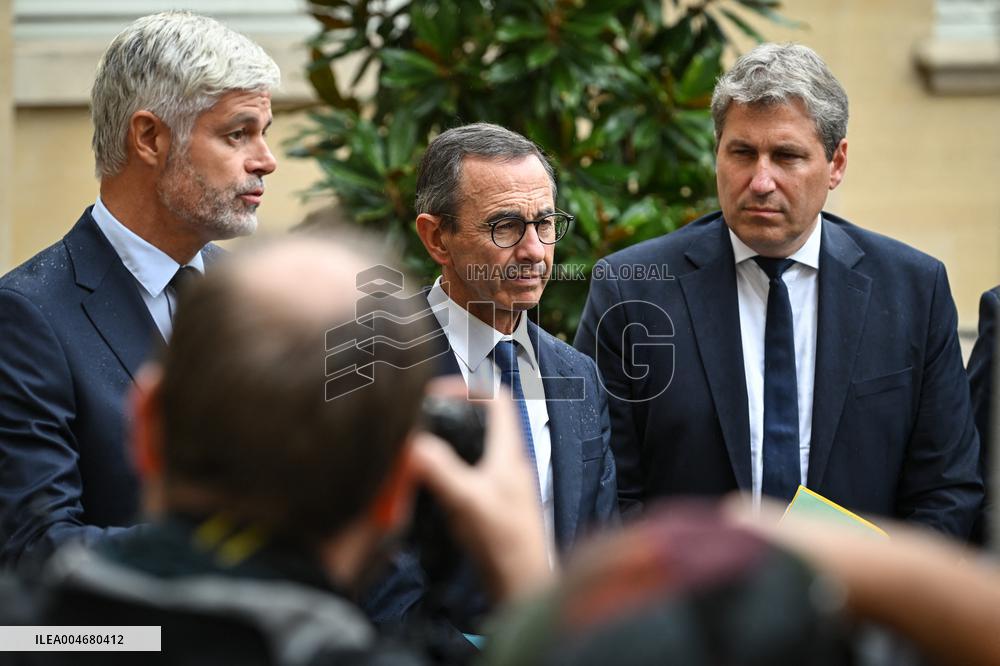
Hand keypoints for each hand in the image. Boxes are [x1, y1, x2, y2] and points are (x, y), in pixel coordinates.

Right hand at [410, 377, 551, 601]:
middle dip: (448, 416)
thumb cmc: (507, 545)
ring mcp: (498, 485)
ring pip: (470, 449)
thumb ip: (440, 469)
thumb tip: (412, 442)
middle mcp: (505, 463)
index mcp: (508, 452)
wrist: (522, 587)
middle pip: (479, 422)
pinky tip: (425, 484)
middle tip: (418, 420)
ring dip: (445, 445)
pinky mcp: (488, 506)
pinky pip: (465, 475)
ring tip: (415, 447)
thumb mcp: (468, 501)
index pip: (496, 399)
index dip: (468, 387)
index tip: (435, 394)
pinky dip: (445, 472)